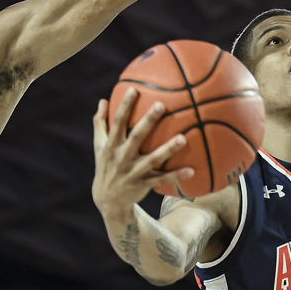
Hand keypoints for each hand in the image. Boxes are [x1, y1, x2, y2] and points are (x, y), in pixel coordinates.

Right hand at [91, 90, 192, 218]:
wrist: (107, 200)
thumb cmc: (106, 165)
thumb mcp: (99, 146)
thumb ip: (100, 123)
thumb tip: (102, 100)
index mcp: (111, 146)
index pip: (118, 122)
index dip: (124, 106)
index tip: (134, 89)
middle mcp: (121, 158)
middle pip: (136, 137)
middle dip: (148, 121)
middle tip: (161, 105)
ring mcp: (133, 172)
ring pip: (152, 160)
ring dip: (168, 149)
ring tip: (184, 138)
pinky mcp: (143, 185)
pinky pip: (161, 179)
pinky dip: (176, 176)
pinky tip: (192, 170)